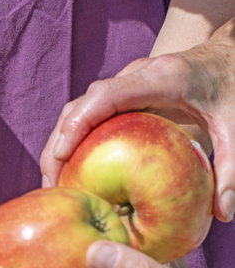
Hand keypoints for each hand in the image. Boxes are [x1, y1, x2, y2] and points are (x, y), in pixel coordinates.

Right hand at [41, 19, 234, 221]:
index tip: (61, 156)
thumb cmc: (233, 85)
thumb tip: (224, 213)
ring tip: (55, 186)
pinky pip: (89, 118)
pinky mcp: (121, 97)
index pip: (104, 97)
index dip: (76, 125)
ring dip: (60, 146)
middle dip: (57, 145)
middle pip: (79, 107)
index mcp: (159, 78)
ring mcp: (123, 86)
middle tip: (51, 186)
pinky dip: (75, 144)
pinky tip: (75, 175)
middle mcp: (133, 78)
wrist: (230, 54)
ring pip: (77, 112)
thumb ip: (232, 167)